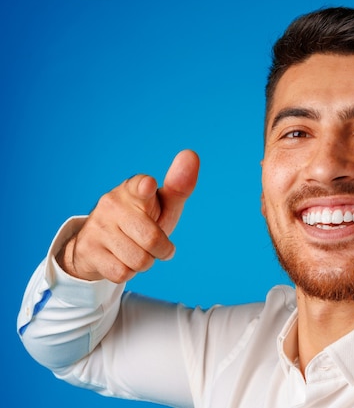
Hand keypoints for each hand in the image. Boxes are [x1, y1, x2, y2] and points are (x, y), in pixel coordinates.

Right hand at [56, 150, 199, 282]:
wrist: (101, 245)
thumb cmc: (143, 220)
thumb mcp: (163, 205)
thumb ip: (179, 186)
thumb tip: (191, 154)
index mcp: (135, 189)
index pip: (140, 187)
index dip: (145, 188)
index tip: (148, 185)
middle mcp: (113, 203)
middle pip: (151, 240)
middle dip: (161, 250)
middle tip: (156, 245)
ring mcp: (98, 226)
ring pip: (138, 260)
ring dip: (144, 262)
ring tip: (136, 250)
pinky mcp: (87, 249)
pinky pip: (121, 273)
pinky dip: (128, 272)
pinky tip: (120, 259)